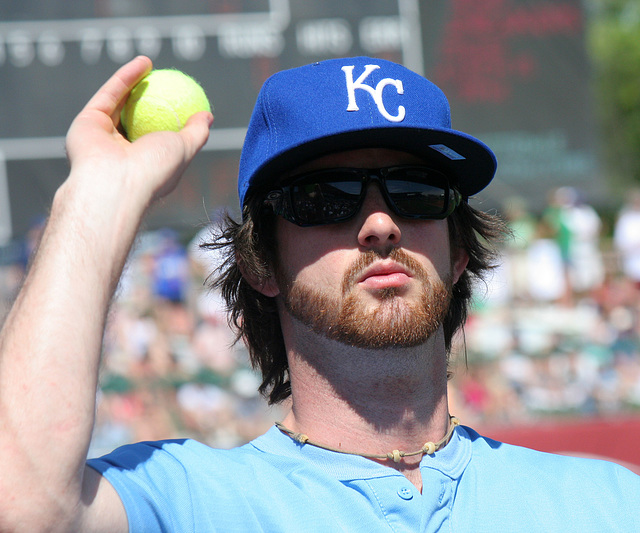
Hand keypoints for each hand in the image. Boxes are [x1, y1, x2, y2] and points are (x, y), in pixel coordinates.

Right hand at [65, 55, 212, 203]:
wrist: (116, 181)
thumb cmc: (155, 170)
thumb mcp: (185, 149)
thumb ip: (197, 132)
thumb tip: (208, 115)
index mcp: (146, 163)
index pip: (160, 137)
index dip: (172, 116)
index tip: (184, 97)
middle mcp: (123, 152)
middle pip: (137, 118)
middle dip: (149, 96)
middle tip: (165, 78)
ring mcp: (103, 137)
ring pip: (121, 102)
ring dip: (136, 80)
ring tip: (153, 64)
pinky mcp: (88, 122)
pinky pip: (111, 94)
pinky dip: (127, 77)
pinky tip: (144, 62)